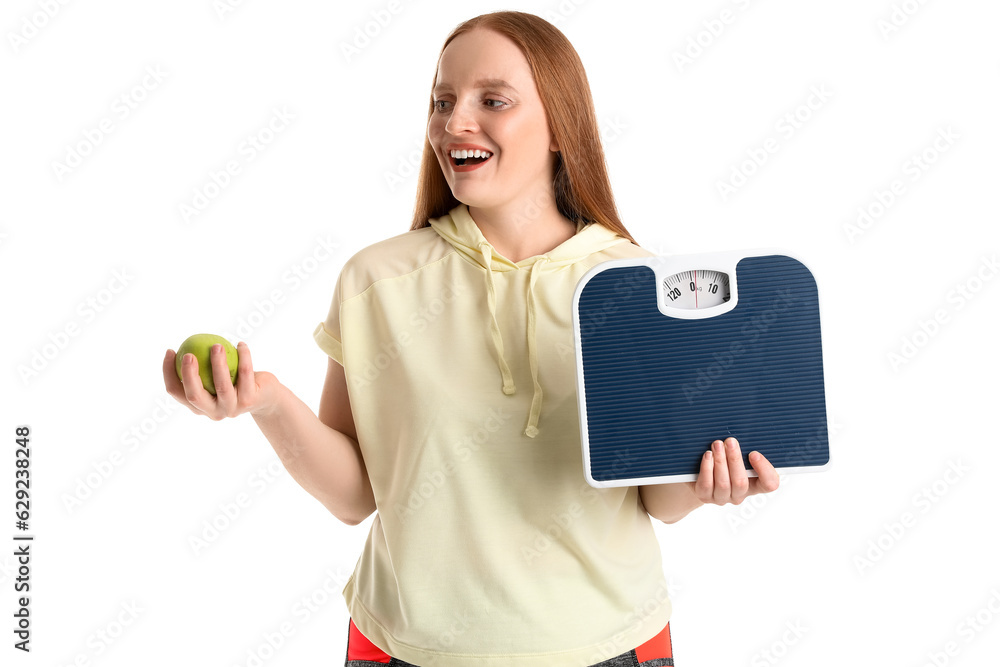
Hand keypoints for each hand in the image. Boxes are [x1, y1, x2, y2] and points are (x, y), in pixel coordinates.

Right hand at [163, 341, 279, 420]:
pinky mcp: (249, 401)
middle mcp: (213, 411)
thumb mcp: (214, 376)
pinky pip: (245, 374)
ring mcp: (232, 408)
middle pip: (194, 395)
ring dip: (217, 364)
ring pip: (221, 386)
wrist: (266, 396)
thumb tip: (180, 345)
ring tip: (216, 345)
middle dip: (188, 375)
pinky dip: (244, 357)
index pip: (176, 391)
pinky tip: (240, 344)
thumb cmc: (234, 381)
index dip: (168, 372)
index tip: (171, 351)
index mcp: (198, 406)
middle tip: (188, 354)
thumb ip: (200, 366)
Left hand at [693, 437, 779, 505]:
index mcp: (754, 484)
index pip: (770, 483)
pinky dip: (707, 468)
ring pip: (723, 483)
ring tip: (717, 444)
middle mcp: (739, 494)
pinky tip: (707, 455)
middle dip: (735, 459)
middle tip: (731, 441)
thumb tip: (746, 430)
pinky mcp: (705, 496)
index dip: (764, 470)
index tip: (754, 453)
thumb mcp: (738, 455)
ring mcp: (722, 498)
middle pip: (741, 482)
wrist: (699, 476)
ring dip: (720, 461)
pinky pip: (706, 484)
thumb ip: (745, 448)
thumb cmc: (725, 462)